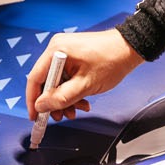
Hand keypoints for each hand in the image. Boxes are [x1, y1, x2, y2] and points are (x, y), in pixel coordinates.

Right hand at [26, 30, 144, 120]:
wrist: (131, 48)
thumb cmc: (112, 60)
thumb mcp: (85, 85)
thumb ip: (61, 98)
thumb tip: (41, 106)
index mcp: (56, 50)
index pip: (35, 78)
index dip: (33, 100)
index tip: (35, 116)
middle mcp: (58, 48)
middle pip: (47, 81)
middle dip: (55, 101)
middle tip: (61, 116)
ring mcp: (66, 51)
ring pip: (58, 81)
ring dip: (66, 98)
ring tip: (78, 109)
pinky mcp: (74, 56)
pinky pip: (67, 77)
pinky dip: (73, 90)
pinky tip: (84, 100)